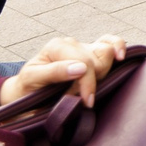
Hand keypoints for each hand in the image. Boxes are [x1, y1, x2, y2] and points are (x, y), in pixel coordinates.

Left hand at [0, 33, 126, 104]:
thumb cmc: (27, 88)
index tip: (87, 102)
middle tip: (78, 98)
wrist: (25, 94)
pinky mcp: (92, 53)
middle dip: (91, 82)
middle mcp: (72, 43)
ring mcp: (83, 47)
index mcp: (56, 46)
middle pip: (96, 60)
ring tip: (87, 88)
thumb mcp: (32, 79)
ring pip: (107, 52)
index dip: (87, 84)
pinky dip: (119, 47)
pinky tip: (120, 57)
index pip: (84, 63)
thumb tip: (82, 68)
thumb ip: (55, 72)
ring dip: (102, 72)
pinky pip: (111, 42)